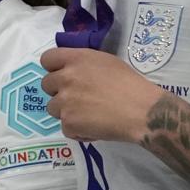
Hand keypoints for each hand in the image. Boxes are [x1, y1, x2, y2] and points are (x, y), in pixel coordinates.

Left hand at [39, 46, 164, 143]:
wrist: (143, 111)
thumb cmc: (131, 84)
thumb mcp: (106, 62)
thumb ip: (83, 64)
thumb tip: (72, 71)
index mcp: (75, 59)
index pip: (46, 59)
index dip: (53, 68)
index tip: (62, 75)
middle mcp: (65, 78)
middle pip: (46, 84)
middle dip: (59, 91)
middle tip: (78, 97)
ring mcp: (64, 101)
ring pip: (52, 107)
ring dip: (66, 111)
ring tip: (88, 114)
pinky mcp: (68, 122)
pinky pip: (65, 127)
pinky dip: (77, 130)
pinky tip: (94, 127)